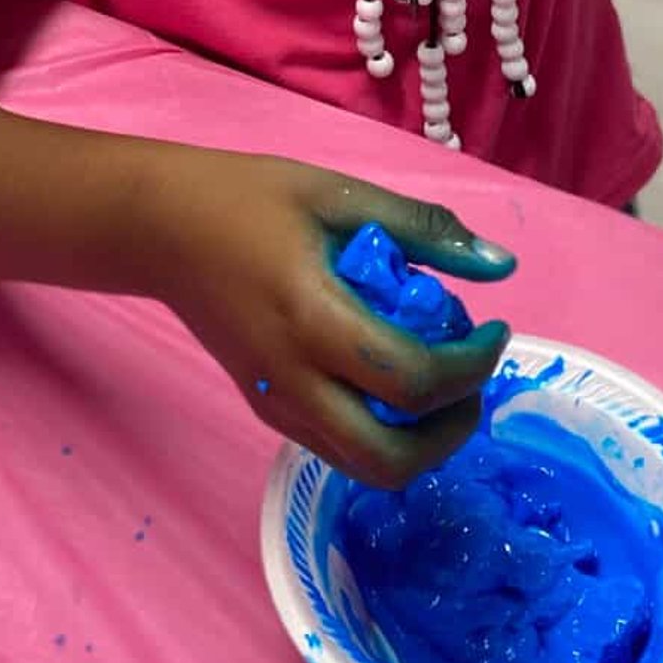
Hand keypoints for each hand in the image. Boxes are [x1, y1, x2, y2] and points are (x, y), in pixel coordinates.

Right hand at [143, 151, 515, 486]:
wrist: (161, 228)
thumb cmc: (249, 200)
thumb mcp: (338, 195)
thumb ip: (422, 230)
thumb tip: (501, 266)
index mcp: (313, 320)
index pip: (412, 380)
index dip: (471, 367)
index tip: (493, 329)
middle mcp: (293, 381)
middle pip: (390, 460)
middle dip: (452, 432)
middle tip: (472, 380)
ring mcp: (275, 404)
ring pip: (363, 468)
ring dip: (420, 442)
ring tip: (440, 383)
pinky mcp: (264, 410)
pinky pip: (336, 447)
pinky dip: (382, 432)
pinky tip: (393, 380)